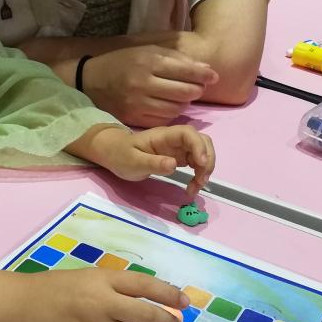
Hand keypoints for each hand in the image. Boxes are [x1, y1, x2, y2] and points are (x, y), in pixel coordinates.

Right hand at [23, 268, 188, 321]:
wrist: (27, 306)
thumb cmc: (62, 287)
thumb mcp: (92, 277)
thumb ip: (119, 288)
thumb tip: (154, 301)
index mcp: (103, 280)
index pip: (145, 286)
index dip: (169, 294)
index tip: (185, 302)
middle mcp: (102, 304)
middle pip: (146, 316)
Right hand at [82, 46, 218, 126]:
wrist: (89, 80)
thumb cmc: (123, 62)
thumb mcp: (146, 51)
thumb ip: (176, 58)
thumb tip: (206, 68)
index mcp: (148, 61)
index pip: (186, 70)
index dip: (204, 74)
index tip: (214, 77)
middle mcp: (143, 82)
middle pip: (185, 92)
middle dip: (197, 90)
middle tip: (197, 87)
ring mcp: (138, 102)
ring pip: (177, 108)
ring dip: (185, 103)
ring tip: (181, 96)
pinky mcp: (133, 117)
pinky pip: (164, 119)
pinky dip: (171, 113)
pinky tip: (168, 105)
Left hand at [87, 125, 214, 197]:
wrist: (113, 153)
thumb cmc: (121, 155)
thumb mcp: (133, 162)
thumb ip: (152, 163)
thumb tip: (174, 165)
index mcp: (163, 136)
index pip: (188, 133)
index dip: (198, 146)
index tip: (201, 164)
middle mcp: (174, 139)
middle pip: (201, 141)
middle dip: (207, 160)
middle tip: (201, 181)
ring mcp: (178, 148)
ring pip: (202, 152)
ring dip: (205, 168)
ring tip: (195, 187)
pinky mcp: (178, 158)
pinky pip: (196, 162)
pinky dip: (199, 173)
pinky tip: (192, 186)